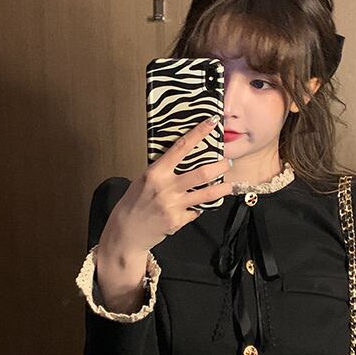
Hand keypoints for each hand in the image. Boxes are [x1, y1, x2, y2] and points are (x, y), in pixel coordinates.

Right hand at [99, 116, 233, 255]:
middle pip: (202, 173)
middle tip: (227, 163)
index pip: (181, 147)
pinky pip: (196, 211)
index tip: (212, 122)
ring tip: (228, 186)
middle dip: (219, 166)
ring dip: (222, 188)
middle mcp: (166, 188)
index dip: (199, 133)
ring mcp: (173, 206)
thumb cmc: (134, 203)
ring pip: (207, 194)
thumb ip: (164, 170)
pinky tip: (198, 206)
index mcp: (156, 172)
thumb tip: (185, 158)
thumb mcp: (144, 179)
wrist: (127, 231)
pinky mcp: (178, 221)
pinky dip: (199, 208)